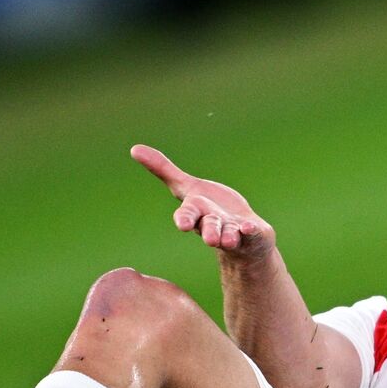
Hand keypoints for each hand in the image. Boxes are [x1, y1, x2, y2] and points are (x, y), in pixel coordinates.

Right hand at [130, 144, 276, 259]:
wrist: (241, 237)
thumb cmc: (210, 210)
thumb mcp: (187, 187)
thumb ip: (163, 170)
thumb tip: (133, 149)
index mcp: (198, 214)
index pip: (188, 216)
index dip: (185, 219)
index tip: (183, 224)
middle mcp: (214, 225)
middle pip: (210, 228)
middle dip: (210, 231)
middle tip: (212, 239)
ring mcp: (233, 232)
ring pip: (230, 234)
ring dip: (229, 235)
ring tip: (230, 237)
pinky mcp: (253, 234)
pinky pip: (252, 233)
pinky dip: (251, 230)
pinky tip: (250, 227)